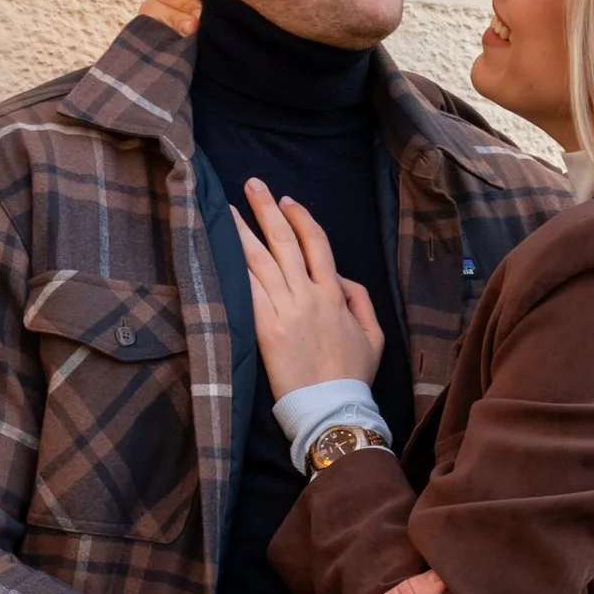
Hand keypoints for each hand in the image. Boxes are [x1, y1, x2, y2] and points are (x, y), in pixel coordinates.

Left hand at [236, 182, 383, 396]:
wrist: (332, 409)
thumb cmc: (353, 377)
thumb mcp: (374, 335)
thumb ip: (360, 300)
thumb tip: (342, 277)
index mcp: (335, 294)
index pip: (316, 244)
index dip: (301, 219)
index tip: (286, 201)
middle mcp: (308, 295)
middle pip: (284, 242)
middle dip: (267, 209)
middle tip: (251, 184)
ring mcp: (285, 310)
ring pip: (260, 260)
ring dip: (243, 231)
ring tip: (228, 209)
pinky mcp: (265, 329)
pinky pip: (248, 290)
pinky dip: (234, 267)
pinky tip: (220, 250)